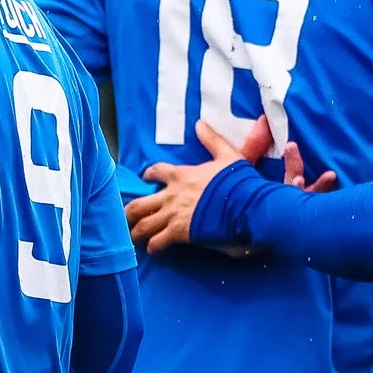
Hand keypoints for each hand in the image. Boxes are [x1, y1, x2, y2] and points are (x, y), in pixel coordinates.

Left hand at [123, 117, 334, 255]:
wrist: (247, 206)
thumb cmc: (240, 181)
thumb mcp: (228, 155)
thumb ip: (212, 140)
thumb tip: (200, 123)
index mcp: (182, 175)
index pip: (156, 172)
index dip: (148, 175)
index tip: (144, 179)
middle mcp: (172, 195)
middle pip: (139, 204)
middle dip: (130, 212)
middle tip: (126, 217)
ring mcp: (174, 215)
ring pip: (144, 225)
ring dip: (137, 231)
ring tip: (133, 236)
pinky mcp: (180, 233)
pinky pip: (158, 242)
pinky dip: (153, 247)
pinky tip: (152, 250)